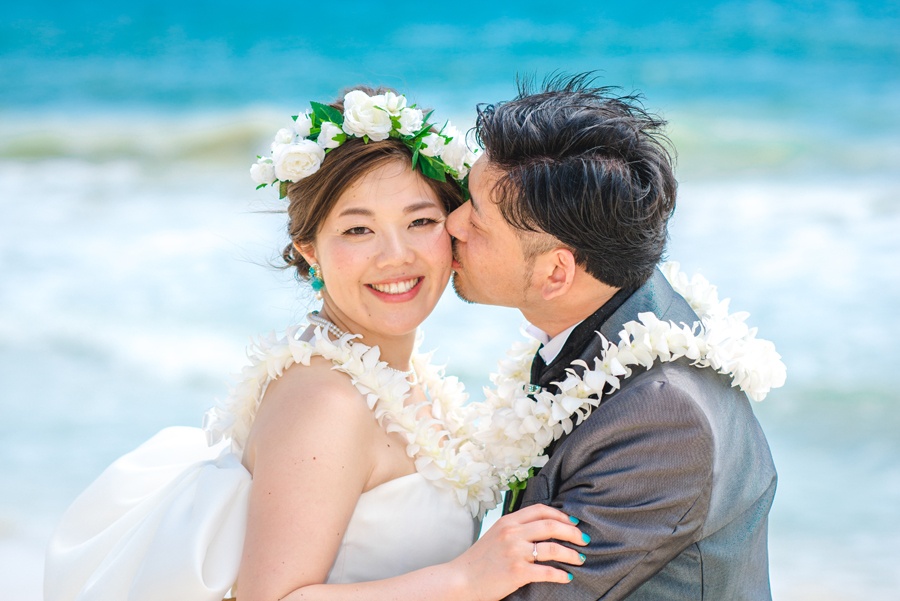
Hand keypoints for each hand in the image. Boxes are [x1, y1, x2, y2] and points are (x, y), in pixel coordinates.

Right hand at [448, 503, 586, 600]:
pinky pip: (547, 572)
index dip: (561, 515)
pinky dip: (561, 574)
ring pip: (553, 548)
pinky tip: (567, 577)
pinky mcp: (517, 572)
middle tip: (584, 539)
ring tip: (580, 559)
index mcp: (508, 521)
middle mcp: (512, 533)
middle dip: (573, 532)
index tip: (573, 522)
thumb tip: (542, 527)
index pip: (541, 510)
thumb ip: (515, 529)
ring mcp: (515, 552)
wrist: (461, 580)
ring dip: (571, 554)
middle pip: (551, 526)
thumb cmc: (479, 560)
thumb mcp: (495, 535)